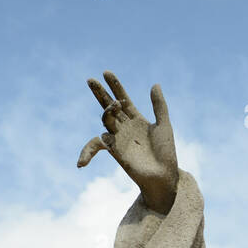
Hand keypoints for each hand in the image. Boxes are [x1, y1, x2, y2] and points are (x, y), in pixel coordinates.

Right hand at [77, 71, 178, 213]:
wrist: (163, 176)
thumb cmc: (166, 153)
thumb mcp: (164, 125)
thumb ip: (159, 105)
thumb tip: (155, 84)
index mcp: (136, 119)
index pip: (123, 99)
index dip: (115, 86)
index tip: (106, 72)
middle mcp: (125, 127)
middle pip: (109, 106)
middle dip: (100, 93)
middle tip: (91, 80)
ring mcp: (118, 138)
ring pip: (105, 120)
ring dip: (107, 111)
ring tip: (112, 106)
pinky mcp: (114, 151)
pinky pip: (96, 145)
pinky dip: (87, 152)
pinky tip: (81, 161)